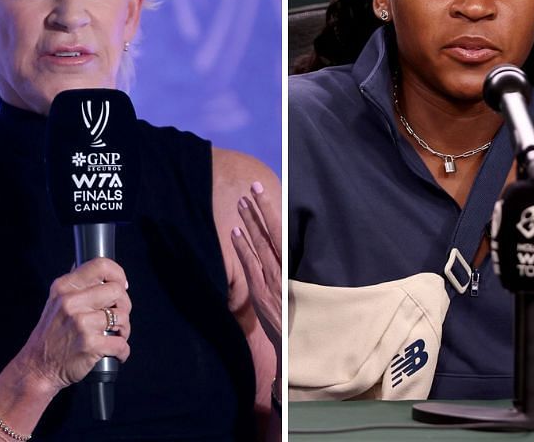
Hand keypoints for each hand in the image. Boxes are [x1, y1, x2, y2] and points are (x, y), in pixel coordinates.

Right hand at [13, 258, 131, 391]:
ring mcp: (81, 323)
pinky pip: (121, 343)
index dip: (118, 274)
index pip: (100, 265)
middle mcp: (71, 302)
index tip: (122, 285)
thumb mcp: (55, 302)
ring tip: (114, 335)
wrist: (36, 368)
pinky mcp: (90, 344)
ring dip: (124, 329)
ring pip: (123, 316)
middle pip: (117, 291)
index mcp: (64, 288)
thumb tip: (99, 270)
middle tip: (116, 317)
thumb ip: (76, 286)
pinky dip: (122, 351)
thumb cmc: (50, 336)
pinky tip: (115, 352)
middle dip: (124, 305)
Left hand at [231, 181, 282, 365]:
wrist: (296, 349)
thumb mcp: (299, 294)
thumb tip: (284, 252)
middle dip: (263, 208)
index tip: (266, 192)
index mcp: (294, 268)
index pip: (284, 233)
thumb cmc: (298, 321)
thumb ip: (290, 274)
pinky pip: (249, 264)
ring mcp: (271, 279)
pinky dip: (242, 247)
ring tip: (241, 201)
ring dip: (250, 221)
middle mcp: (284, 269)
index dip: (274, 212)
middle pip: (273, 232)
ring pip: (260, 244)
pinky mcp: (260, 290)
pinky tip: (235, 231)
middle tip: (253, 186)